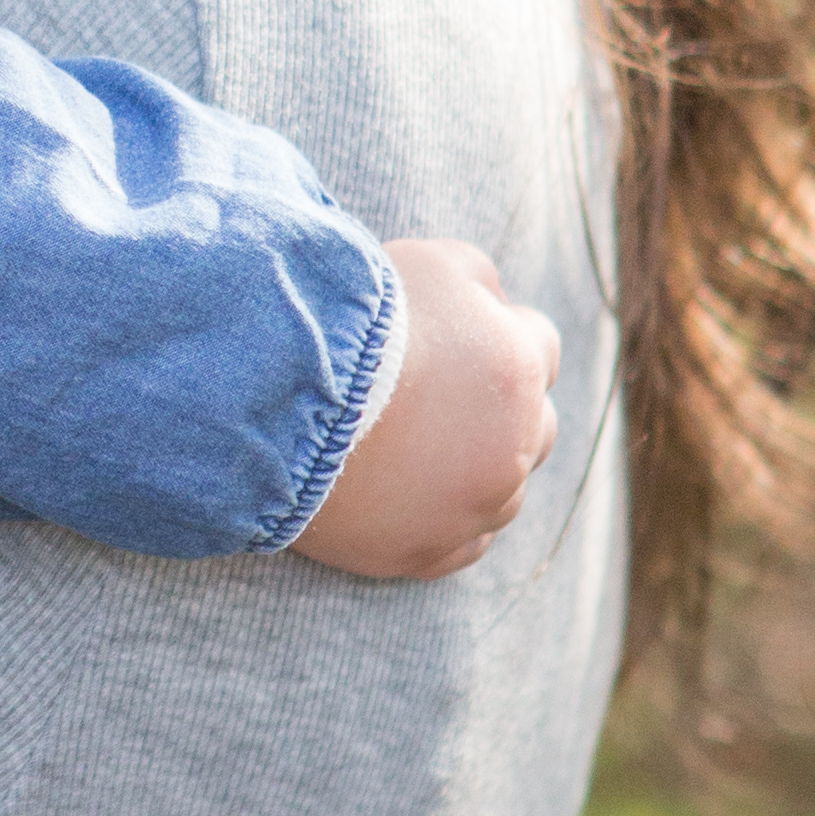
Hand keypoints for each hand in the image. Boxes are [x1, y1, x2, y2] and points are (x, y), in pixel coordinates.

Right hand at [292, 238, 559, 581]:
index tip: (458, 339)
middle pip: (535, 427)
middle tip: (440, 398)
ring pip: (503, 493)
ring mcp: (471, 508)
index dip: (498, 337)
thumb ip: (477, 282)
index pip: (539, 346)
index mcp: (517, 369)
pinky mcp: (423, 552)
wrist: (275, 392)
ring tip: (415, 450)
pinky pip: (461, 545)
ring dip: (475, 471)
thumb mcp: (429, 263)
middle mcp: (512, 446)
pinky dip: (444, 521)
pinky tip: (409, 498)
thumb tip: (490, 305)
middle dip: (501, 411)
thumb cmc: (349, 318)